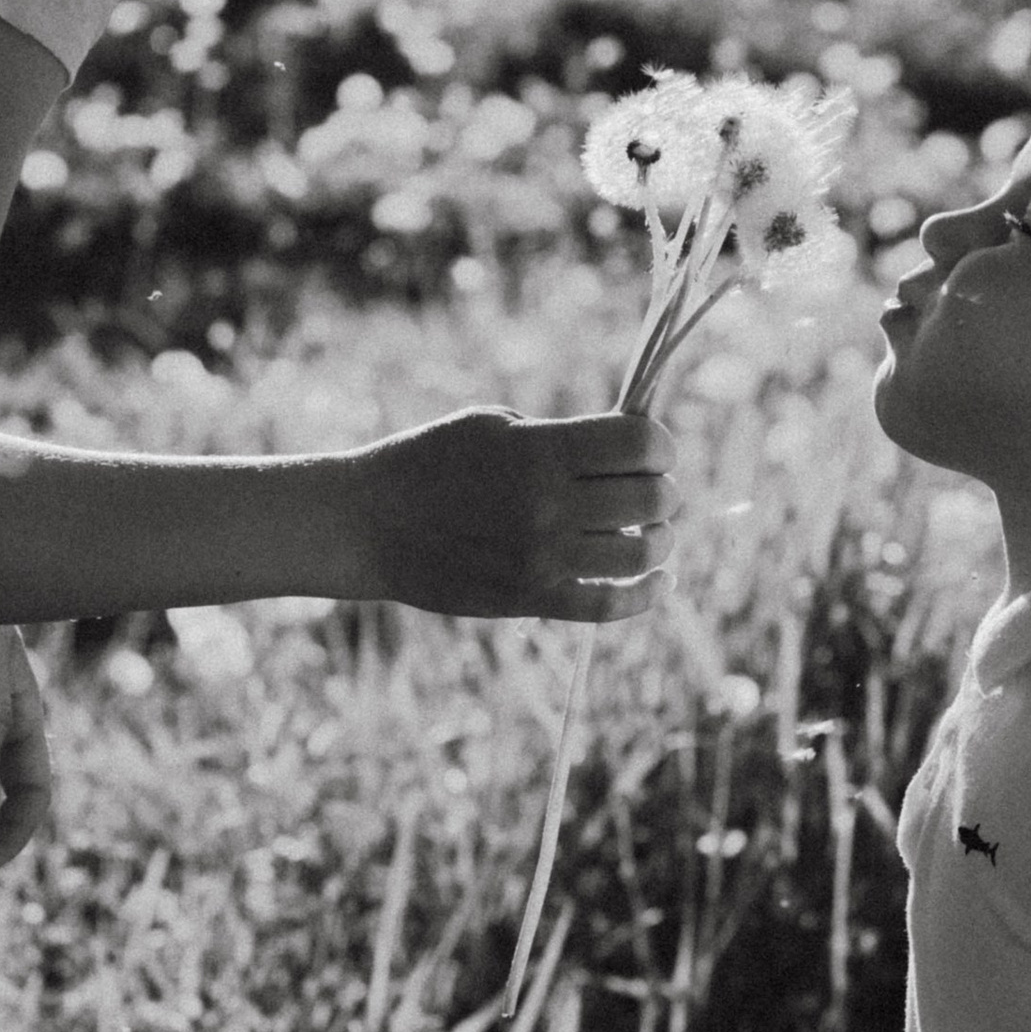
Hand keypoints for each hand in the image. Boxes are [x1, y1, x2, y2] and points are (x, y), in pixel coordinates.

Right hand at [346, 404, 674, 618]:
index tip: (652, 448)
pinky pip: (610, 606)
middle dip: (662, 490)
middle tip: (651, 489)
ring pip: (640, 554)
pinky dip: (647, 595)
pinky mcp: (530, 600)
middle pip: (649, 498)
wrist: (369, 523)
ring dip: (660, 540)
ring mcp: (540, 558)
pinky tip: (661, 581)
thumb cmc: (430, 461)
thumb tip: (630, 447)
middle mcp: (546, 506)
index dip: (659, 444)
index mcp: (538, 451)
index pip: (639, 445)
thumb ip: (562, 436)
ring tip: (653, 531)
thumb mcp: (492, 425)